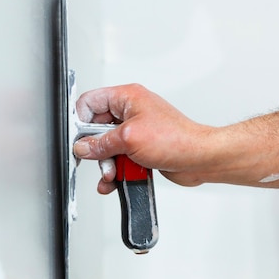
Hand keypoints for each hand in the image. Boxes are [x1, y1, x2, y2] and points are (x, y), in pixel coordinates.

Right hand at [73, 84, 217, 192]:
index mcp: (127, 97)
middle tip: (99, 160)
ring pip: (107, 147)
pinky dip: (116, 170)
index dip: (80, 121)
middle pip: (96, 128)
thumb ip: (101, 143)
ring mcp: (136, 131)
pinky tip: (116, 180)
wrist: (200, 159)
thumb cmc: (177, 139)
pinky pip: (119, 158)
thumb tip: (82, 147)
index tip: (79, 140)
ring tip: (112, 173)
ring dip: (106, 163)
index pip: (90, 102)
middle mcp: (130, 111)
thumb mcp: (129, 139)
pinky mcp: (140, 148)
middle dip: (96, 149)